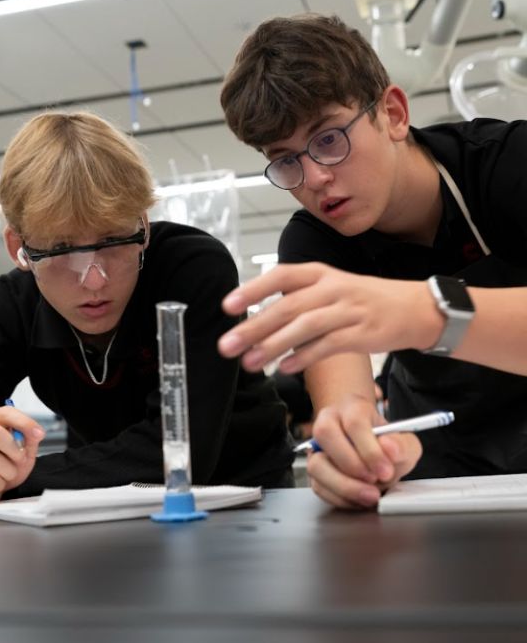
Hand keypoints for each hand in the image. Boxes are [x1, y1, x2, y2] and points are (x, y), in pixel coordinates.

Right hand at [0, 404, 44, 502]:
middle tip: (22, 458)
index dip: (24, 422)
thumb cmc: (6, 463)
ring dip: (10, 471)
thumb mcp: (23, 449)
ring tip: (9, 473)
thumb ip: (30, 439)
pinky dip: (0, 484)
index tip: (39, 434)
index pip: (5, 413)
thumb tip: (37, 433)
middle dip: (14, 449)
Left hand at [218, 263, 441, 371]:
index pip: (280, 277)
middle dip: (253, 327)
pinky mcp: (362, 333)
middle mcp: (332, 288)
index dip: (252, 291)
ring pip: (305, 327)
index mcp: (320, 274)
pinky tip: (285, 368)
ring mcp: (348, 310)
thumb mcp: (331, 287)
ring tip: (250, 362)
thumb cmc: (365, 300)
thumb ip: (297, 299)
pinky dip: (304, 357)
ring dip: (273, 346)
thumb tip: (257, 319)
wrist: (415, 308)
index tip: (227, 306)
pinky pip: (328, 346)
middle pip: (287, 307)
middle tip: (227, 345)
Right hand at [304, 398, 422, 509]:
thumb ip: (403, 446)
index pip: (355, 423)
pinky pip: (318, 486)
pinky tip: (359, 499)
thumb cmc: (383, 443)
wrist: (369, 450)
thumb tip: (390, 450)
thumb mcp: (403, 442)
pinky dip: (340, 498)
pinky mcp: (314, 471)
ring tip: (369, 495)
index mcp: (352, 410)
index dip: (370, 450)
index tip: (386, 470)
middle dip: (353, 465)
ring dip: (344, 485)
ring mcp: (316, 448)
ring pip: (316, 464)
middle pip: (327, 435)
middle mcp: (328, 424)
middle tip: (376, 481)